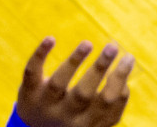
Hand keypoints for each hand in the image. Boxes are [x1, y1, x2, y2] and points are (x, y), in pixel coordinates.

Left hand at [15, 37, 134, 126]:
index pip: (106, 102)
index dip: (119, 79)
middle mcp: (65, 116)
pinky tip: (51, 39)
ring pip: (58, 83)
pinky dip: (39, 55)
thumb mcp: (94, 119)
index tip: (129, 56)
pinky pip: (31, 73)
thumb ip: (113, 107)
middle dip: (98, 69)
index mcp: (86, 123)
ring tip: (88, 44)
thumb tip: (124, 81)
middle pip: (83, 94)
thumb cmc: (75, 118)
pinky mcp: (28, 92)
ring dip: (73, 61)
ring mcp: (44, 104)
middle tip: (112, 46)